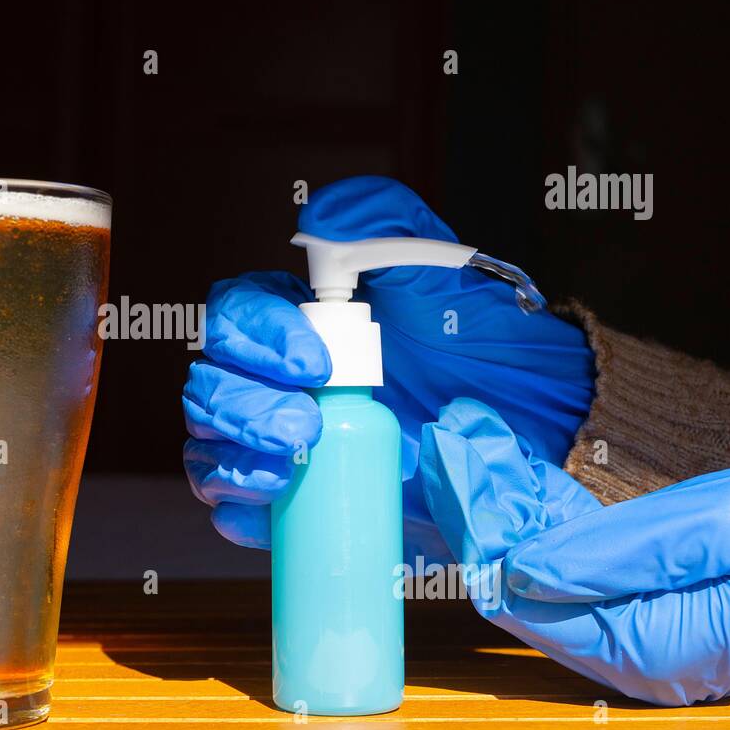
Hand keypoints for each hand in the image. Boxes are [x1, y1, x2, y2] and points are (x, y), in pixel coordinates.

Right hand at [182, 176, 594, 556]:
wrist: (523, 420)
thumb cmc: (477, 340)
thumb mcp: (440, 272)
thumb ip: (385, 223)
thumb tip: (324, 215)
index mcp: (288, 317)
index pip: (235, 314)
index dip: (257, 337)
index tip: (314, 364)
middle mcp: (267, 378)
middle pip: (210, 384)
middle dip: (244, 407)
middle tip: (304, 426)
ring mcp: (273, 440)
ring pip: (207, 448)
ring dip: (232, 460)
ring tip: (288, 468)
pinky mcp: (293, 496)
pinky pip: (235, 508)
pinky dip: (239, 514)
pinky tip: (266, 514)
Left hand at [419, 397, 729, 704]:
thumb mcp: (724, 530)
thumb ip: (616, 557)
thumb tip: (519, 571)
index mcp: (649, 649)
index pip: (524, 599)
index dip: (479, 531)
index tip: (445, 468)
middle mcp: (637, 648)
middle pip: (527, 577)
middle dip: (483, 506)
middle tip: (448, 439)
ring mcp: (645, 622)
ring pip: (548, 560)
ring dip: (507, 497)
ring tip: (469, 438)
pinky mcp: (657, 595)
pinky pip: (583, 554)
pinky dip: (545, 506)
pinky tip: (515, 468)